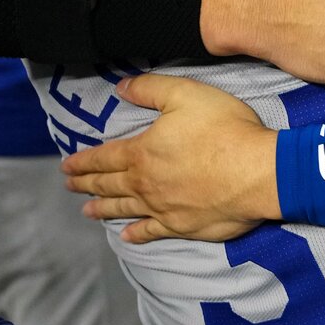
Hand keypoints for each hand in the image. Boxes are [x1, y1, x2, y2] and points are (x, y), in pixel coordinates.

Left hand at [63, 73, 278, 243]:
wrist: (257, 171)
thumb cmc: (224, 129)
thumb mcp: (186, 94)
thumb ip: (151, 89)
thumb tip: (121, 88)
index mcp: (142, 152)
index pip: (104, 158)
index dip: (83, 162)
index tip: (67, 167)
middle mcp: (145, 184)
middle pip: (108, 185)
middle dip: (87, 185)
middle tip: (71, 186)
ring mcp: (163, 208)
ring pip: (124, 209)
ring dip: (103, 209)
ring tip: (87, 212)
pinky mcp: (183, 225)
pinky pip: (151, 232)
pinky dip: (136, 234)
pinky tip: (127, 236)